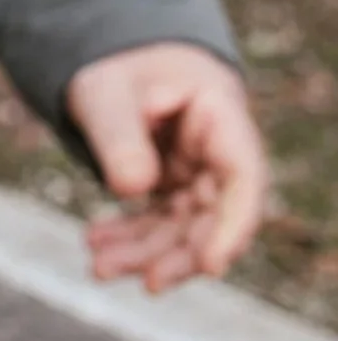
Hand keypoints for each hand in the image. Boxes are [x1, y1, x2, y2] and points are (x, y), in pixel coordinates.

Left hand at [67, 42, 267, 291]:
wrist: (110, 59)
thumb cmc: (116, 66)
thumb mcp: (106, 91)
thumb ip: (119, 136)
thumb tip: (132, 189)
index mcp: (218, 113)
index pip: (243, 176)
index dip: (234, 226)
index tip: (211, 264)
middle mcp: (217, 150)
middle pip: (214, 215)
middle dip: (180, 254)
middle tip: (145, 280)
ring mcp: (198, 172)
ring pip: (186, 228)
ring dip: (147, 254)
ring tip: (99, 266)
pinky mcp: (176, 188)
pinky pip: (162, 223)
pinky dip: (132, 239)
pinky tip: (97, 245)